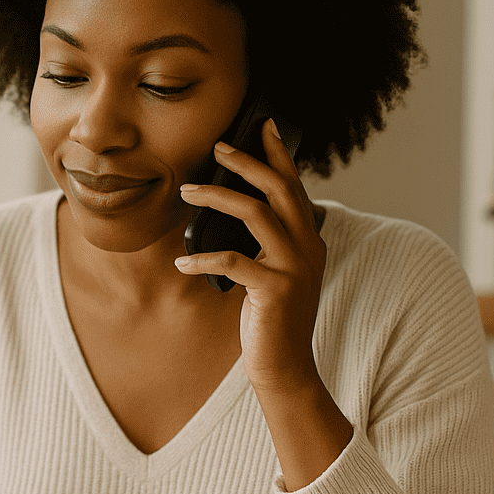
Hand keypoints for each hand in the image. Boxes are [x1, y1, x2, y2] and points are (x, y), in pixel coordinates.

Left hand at [176, 121, 352, 488]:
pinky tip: (183, 260)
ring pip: (258, 214)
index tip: (263, 124)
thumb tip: (232, 207)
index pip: (295, 186)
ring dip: (219, 197)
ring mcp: (295, 268)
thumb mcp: (273, 272)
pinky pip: (235, 262)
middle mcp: (309, 248)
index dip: (279, 154)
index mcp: (310, 240)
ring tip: (187, 190)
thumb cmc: (271, 318)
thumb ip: (266, 242)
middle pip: (280, 189)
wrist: (285, 369)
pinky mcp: (276, 292)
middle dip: (248, 162)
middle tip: (218, 146)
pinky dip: (205, 257)